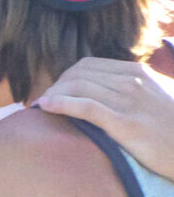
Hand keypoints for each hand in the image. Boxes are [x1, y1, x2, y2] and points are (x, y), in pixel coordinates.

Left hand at [36, 58, 173, 179]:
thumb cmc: (166, 130)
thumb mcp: (147, 101)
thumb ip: (122, 93)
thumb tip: (91, 96)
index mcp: (135, 73)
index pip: (86, 65)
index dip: (62, 79)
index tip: (50, 95)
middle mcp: (131, 81)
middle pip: (77, 74)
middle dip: (53, 87)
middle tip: (39, 105)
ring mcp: (129, 100)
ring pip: (78, 86)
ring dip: (51, 95)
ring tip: (37, 109)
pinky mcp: (125, 123)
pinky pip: (87, 107)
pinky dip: (61, 104)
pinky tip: (44, 107)